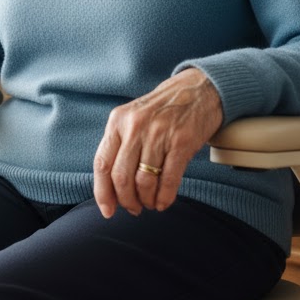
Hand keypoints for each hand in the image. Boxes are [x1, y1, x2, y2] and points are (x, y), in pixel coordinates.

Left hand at [93, 68, 222, 218]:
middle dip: (126, 200)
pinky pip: (168, 179)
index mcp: (117, 121)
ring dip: (146, 200)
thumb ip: (120, 146)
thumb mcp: (132, 118)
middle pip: (121, 176)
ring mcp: (158, 133)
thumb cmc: (161, 110)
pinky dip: (165, 196)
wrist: (197, 89)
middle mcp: (135, 126)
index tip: (107, 210)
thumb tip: (110, 188)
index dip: (102, 192)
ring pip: (144, 180)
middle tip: (134, 209)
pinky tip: (164, 202)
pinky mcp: (181, 142)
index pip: (102, 163)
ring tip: (150, 204)